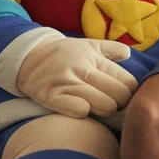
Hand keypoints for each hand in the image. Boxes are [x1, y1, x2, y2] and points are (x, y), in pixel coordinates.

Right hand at [16, 36, 137, 117]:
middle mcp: (82, 69)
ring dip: (105, 110)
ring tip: (98, 107)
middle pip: (119, 96)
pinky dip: (84, 113)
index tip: (124, 96)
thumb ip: (111, 48)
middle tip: (113, 104)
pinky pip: (79, 111)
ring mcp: (66, 83)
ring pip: (104, 106)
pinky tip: (82, 109)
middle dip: (120, 104)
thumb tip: (129, 53)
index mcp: (94, 58)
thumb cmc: (64, 55)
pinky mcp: (51, 97)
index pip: (128, 82)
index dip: (131, 93)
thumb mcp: (87, 45)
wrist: (28, 58)